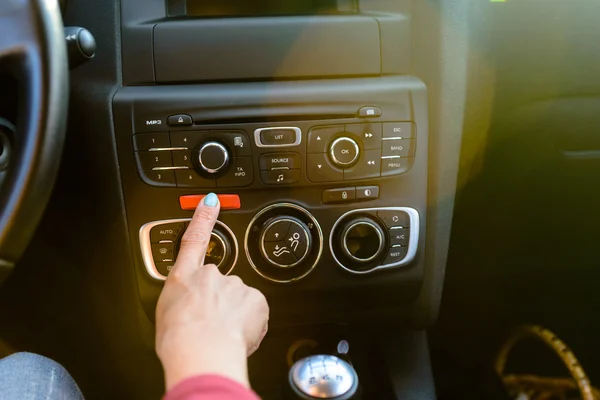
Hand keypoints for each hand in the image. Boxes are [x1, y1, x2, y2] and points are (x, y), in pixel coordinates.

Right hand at [155, 193, 268, 389]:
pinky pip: (254, 311)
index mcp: (184, 278)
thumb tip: (188, 310)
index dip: (203, 217)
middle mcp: (211, 275)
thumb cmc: (179, 340)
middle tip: (211, 325)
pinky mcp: (256, 299)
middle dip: (219, 302)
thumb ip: (182, 303)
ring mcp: (235, 285)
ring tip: (222, 335)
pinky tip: (237, 335)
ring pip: (238, 300)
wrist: (201, 353)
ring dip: (234, 315)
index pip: (194, 239)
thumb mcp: (166, 316)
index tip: (211, 201)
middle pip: (220, 284)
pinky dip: (249, 324)